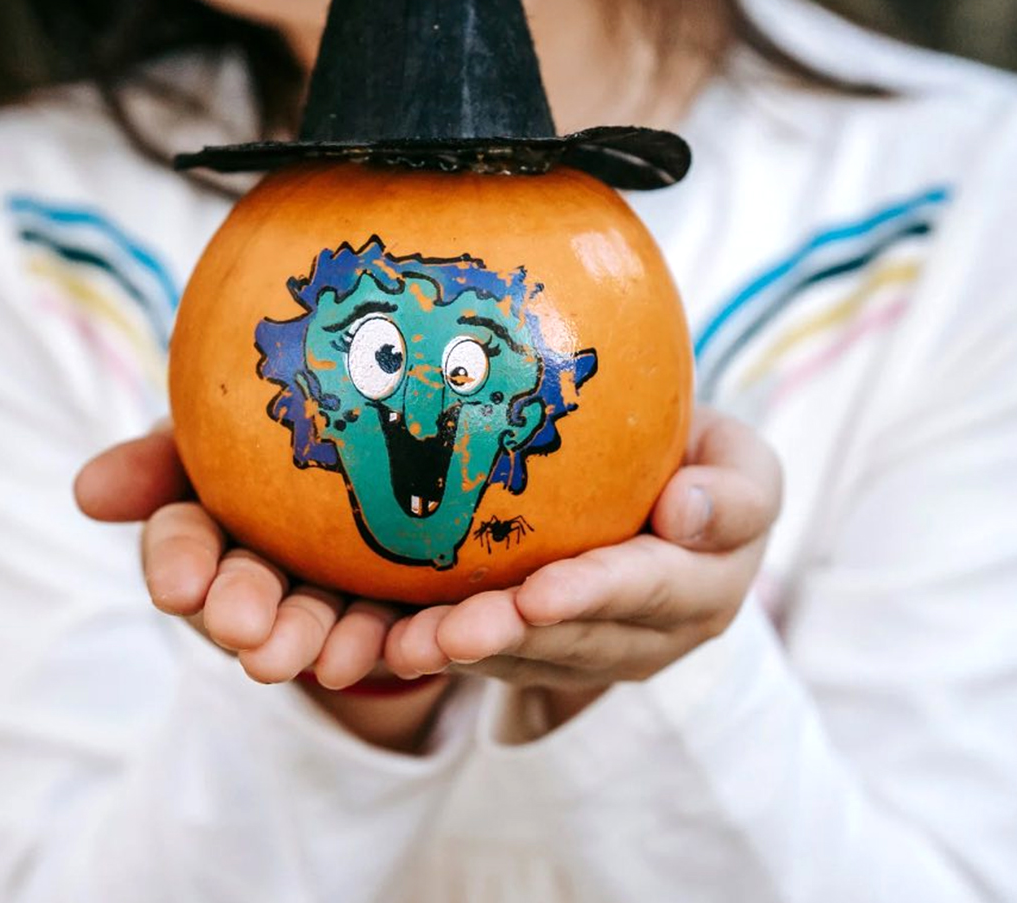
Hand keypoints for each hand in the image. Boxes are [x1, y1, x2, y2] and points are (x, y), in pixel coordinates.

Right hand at [74, 425, 402, 689]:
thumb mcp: (208, 433)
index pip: (183, 544)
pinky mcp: (408, 618)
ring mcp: (335, 604)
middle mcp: (267, 578)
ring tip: (329, 659)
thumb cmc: (269, 440)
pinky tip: (425, 648)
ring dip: (324, 645)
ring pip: (326, 629)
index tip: (176, 588)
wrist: (385, 444)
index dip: (178, 564)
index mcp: (211, 526)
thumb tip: (86, 493)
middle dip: (248, 613)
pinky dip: (419, 645)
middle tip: (242, 630)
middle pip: (253, 598)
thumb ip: (155, 461)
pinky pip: (415, 635)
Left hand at [378, 409, 781, 714]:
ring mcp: (590, 654)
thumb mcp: (739, 463)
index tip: (538, 593)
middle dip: (504, 638)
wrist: (665, 497)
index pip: (645, 590)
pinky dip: (432, 646)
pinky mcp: (537, 655)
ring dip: (457, 653)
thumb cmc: (699, 462)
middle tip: (443, 633)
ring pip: (518, 658)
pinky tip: (380, 639)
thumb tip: (684, 509)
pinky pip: (482, 655)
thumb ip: (733, 490)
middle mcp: (648, 637)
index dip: (591, 594)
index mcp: (704, 587)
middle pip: (568, 639)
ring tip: (401, 645)